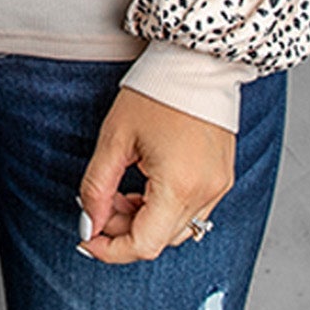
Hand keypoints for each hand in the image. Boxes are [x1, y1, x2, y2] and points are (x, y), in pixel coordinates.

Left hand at [75, 85, 235, 264]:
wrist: (196, 60)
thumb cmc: (156, 90)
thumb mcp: (115, 137)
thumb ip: (97, 186)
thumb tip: (89, 223)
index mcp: (179, 185)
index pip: (144, 245)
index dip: (110, 249)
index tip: (87, 237)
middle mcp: (206, 193)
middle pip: (159, 238)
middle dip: (123, 229)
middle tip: (101, 202)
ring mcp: (218, 186)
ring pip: (176, 228)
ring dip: (144, 219)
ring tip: (122, 189)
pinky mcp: (222, 176)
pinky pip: (192, 210)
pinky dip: (165, 207)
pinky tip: (146, 181)